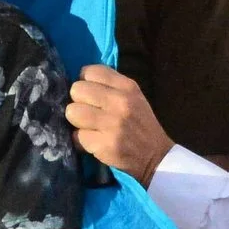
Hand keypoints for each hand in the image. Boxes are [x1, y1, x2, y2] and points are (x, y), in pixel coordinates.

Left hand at [67, 63, 175, 182]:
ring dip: (77, 122)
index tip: (91, 95)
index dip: (85, 83)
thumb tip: (80, 83)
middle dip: (79, 102)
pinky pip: (76, 136)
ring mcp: (112, 123)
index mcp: (127, 87)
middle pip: (77, 90)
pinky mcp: (104, 144)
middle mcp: (120, 102)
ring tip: (89, 128)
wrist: (156, 157)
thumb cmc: (141, 125)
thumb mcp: (134, 97)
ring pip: (72, 112)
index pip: (90, 71)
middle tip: (89, 113)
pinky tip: (95, 142)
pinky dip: (81, 141)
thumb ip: (110, 87)